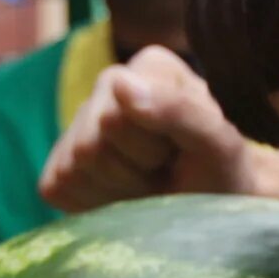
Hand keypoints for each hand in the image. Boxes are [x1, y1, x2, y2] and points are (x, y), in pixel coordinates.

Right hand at [37, 45, 257, 212]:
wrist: (215, 209)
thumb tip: (120, 82)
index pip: (115, 120)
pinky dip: (93, 204)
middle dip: (133, 174)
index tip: (179, 154)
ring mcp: (80, 124)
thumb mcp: (217, 146)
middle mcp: (110, 85)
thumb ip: (177, 110)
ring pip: (72, 170)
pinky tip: (125, 195)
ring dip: (117, 192)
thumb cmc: (221, 173)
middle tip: (165, 174)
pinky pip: (57, 187)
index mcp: (150, 68)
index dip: (149, 151)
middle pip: (90, 146)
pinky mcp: (62, 163)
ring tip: (149, 184)